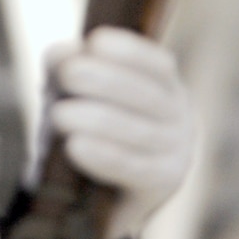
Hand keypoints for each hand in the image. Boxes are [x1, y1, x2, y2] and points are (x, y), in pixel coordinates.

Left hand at [45, 27, 194, 234]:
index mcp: (164, 86)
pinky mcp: (161, 187)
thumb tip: (62, 53)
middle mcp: (179, 117)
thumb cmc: (93, 132)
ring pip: (140, 132)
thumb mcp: (78, 95)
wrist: (106, 197)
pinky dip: (104, 156)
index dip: (129, 52)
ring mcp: (176, 153)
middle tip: (68, 73)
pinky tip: (76, 146)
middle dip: (106, 81)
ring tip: (59, 115)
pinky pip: (134, 169)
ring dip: (99, 120)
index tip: (95, 41)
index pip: (157, 64)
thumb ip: (68, 69)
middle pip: (148, 96)